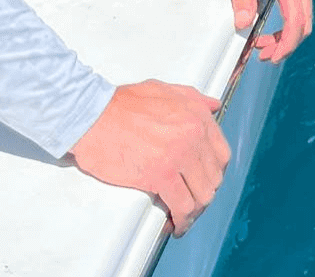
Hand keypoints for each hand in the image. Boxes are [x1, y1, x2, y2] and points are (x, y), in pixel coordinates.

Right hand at [70, 80, 229, 236]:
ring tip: (184, 216)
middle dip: (203, 193)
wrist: (93, 115)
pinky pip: (182, 205)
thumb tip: (213, 107)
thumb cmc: (122, 104)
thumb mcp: (165, 89)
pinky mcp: (160, 175)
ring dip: (195, 210)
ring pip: (202, 194)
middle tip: (191, 202)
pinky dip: (182, 220)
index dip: (214, 173)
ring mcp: (180, 156)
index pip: (221, 154)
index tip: (203, 182)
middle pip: (213, 177)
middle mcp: (195, 135)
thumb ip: (194, 98)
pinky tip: (176, 225)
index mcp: (197, 116)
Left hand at [223, 0, 312, 61]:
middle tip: (263, 54)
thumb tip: (244, 23)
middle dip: (286, 45)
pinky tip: (272, 32)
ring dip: (287, 37)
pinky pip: (299, 11)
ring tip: (263, 46)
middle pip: (304, 23)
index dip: (287, 43)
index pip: (296, 20)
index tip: (272, 56)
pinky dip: (288, 26)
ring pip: (303, 19)